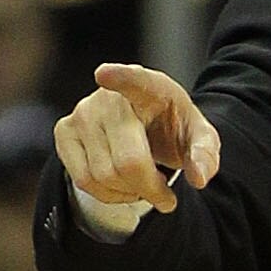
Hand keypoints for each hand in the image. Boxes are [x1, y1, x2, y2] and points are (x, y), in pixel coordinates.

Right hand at [53, 63, 220, 217]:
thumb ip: (205, 154)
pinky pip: (83, 180)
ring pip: (103, 176)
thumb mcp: (199, 138)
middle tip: (165, 195)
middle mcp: (108, 97)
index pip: (133, 80)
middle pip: (128, 161)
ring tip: (144, 184)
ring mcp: (81, 112)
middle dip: (151, 188)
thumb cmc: (173, 129)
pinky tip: (122, 185)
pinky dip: (108, 195)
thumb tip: (200, 178)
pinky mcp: (64, 131)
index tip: (104, 74)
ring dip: (130, 193)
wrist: (146, 127)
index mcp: (149, 88)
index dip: (119, 77)